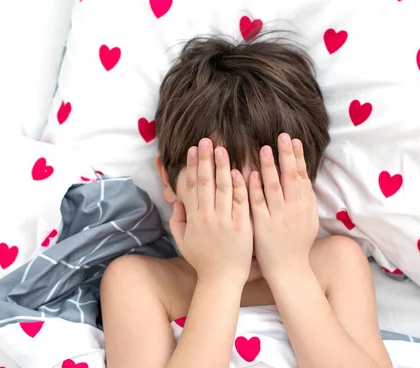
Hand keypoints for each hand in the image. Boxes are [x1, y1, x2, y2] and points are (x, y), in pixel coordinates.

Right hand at [169, 138, 253, 284]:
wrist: (222, 279)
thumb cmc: (203, 260)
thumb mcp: (183, 241)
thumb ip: (177, 220)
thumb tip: (177, 201)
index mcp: (194, 218)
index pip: (191, 186)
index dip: (191, 166)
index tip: (193, 149)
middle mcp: (208, 216)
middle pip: (206, 182)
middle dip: (205, 159)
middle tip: (206, 140)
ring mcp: (225, 221)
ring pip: (223, 188)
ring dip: (223, 166)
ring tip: (222, 149)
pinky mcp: (242, 226)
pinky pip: (241, 202)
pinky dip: (241, 186)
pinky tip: (240, 170)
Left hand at [249, 133, 318, 280]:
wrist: (289, 269)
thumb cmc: (297, 243)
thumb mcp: (308, 219)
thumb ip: (305, 198)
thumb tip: (304, 177)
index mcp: (305, 205)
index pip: (301, 175)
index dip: (298, 157)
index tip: (293, 140)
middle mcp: (293, 208)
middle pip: (290, 176)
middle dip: (286, 155)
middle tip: (282, 136)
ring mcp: (278, 216)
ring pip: (274, 187)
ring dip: (270, 166)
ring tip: (265, 149)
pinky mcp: (262, 225)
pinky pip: (258, 203)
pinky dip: (254, 188)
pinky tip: (250, 174)